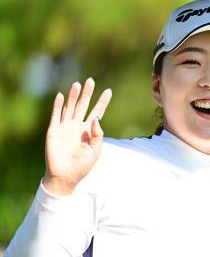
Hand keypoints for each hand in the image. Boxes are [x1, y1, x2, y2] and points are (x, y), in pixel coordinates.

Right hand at [43, 78, 111, 195]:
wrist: (65, 176)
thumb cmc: (82, 165)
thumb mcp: (96, 149)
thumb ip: (98, 134)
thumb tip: (96, 118)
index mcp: (88, 131)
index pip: (97, 112)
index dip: (102, 102)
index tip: (109, 90)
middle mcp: (77, 126)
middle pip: (83, 105)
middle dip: (87, 93)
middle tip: (91, 80)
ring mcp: (65, 127)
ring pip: (70, 107)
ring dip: (73, 96)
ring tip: (78, 84)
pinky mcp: (54, 131)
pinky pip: (56, 115)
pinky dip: (58, 105)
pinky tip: (60, 96)